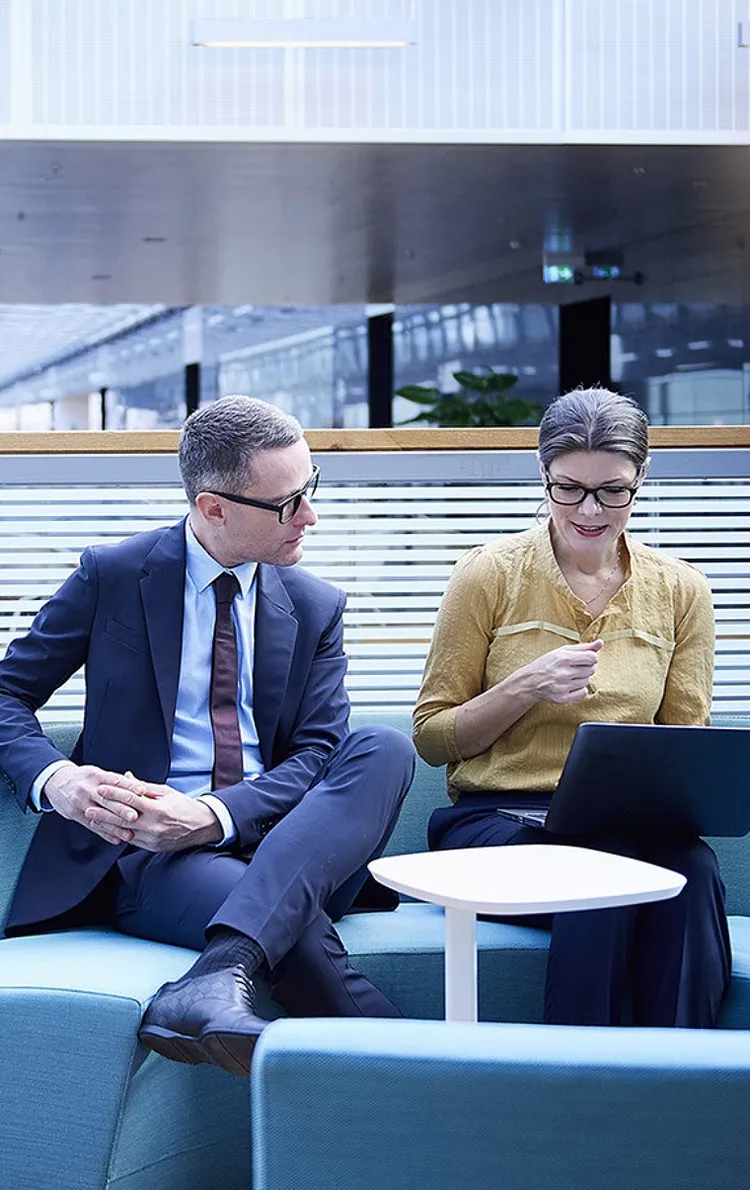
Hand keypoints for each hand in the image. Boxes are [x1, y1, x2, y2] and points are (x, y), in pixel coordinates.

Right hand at [43, 763, 139, 845]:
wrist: (55, 782)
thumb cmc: (82, 777)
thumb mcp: (96, 773)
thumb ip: (115, 781)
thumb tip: (138, 787)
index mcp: (95, 775)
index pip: (114, 780)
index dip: (129, 786)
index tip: (142, 792)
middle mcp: (87, 789)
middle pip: (107, 799)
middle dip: (122, 809)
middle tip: (136, 816)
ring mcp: (80, 803)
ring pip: (100, 816)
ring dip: (115, 827)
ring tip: (129, 834)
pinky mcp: (75, 815)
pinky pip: (92, 826)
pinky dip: (105, 834)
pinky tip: (116, 840)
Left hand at [89, 773, 222, 852]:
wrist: (200, 826)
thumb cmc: (183, 806)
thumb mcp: (165, 792)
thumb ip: (143, 787)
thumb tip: (126, 777)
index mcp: (157, 809)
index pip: (130, 799)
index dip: (114, 793)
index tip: (101, 789)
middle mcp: (153, 825)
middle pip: (122, 818)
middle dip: (103, 813)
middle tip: (88, 809)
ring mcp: (152, 838)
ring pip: (124, 832)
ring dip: (107, 826)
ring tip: (94, 821)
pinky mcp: (152, 847)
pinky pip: (131, 841)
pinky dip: (119, 834)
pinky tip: (109, 830)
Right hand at [523, 640, 602, 704]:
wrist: (529, 682)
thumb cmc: (546, 664)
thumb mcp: (562, 651)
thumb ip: (583, 647)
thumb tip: (600, 643)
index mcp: (564, 658)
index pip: (592, 657)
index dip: (591, 657)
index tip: (585, 658)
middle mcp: (563, 673)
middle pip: (591, 670)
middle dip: (586, 668)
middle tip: (575, 667)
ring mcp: (563, 687)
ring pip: (587, 681)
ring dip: (582, 678)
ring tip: (570, 676)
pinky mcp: (563, 698)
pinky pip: (583, 692)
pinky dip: (580, 689)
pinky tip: (571, 685)